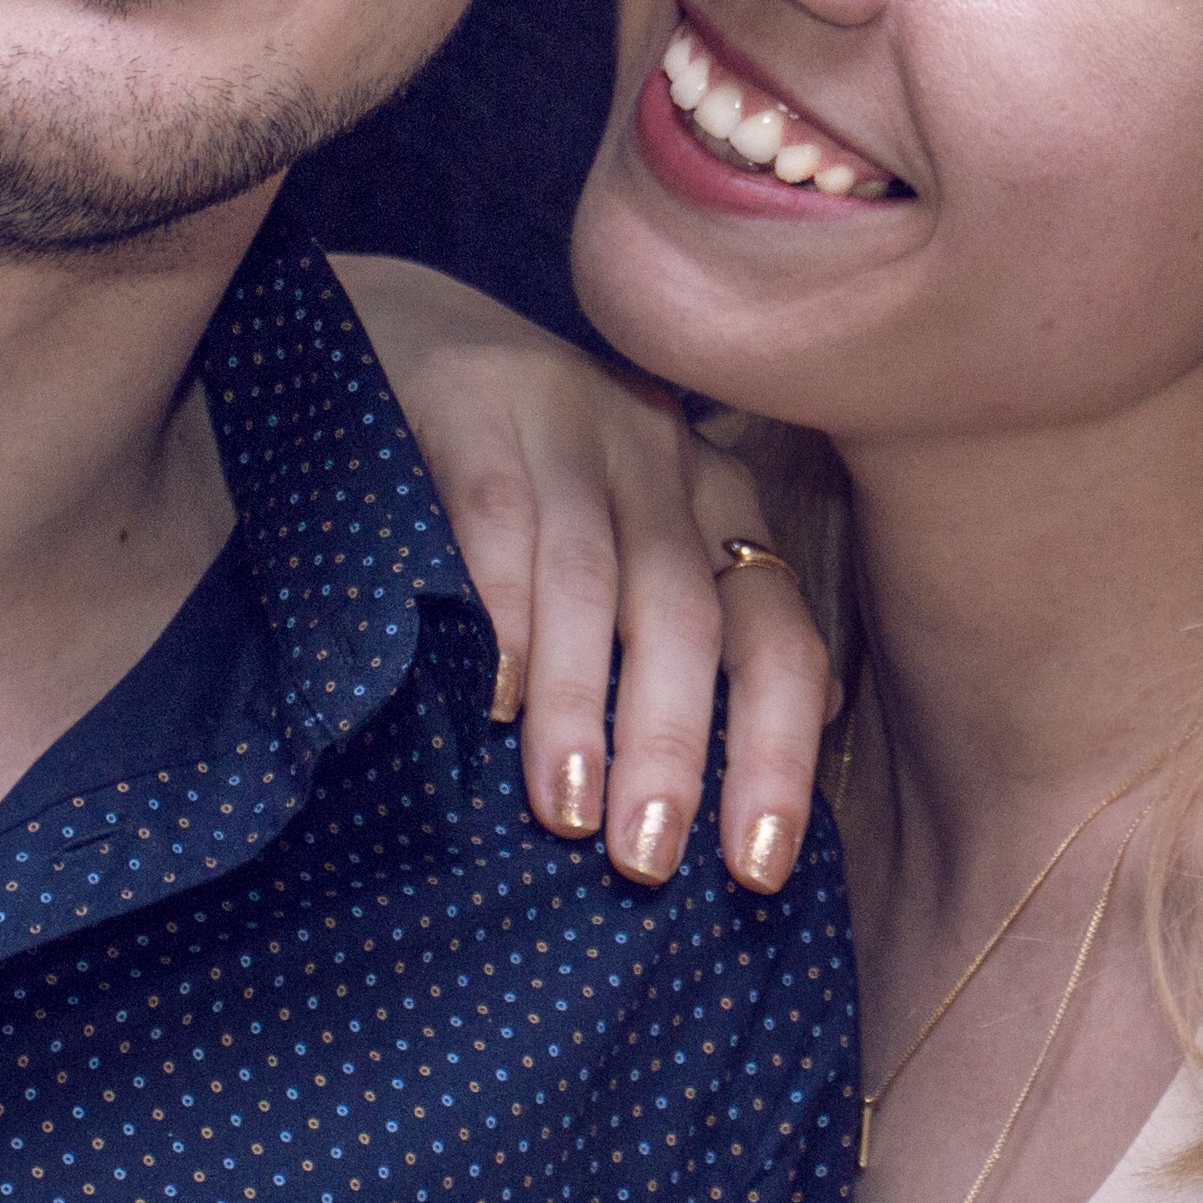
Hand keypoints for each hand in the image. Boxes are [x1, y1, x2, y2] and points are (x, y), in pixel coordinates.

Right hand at [329, 254, 830, 892]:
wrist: (406, 333)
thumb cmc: (532, 475)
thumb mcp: (637, 531)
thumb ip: (704, 620)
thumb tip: (796, 732)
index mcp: (716, 500)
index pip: (777, 636)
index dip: (777, 755)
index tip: (756, 868)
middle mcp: (659, 455)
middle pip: (686, 617)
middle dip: (672, 747)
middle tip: (646, 860)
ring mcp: (565, 424)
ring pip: (592, 582)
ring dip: (580, 704)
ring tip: (568, 809)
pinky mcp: (470, 408)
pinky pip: (495, 524)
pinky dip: (497, 615)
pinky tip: (487, 698)